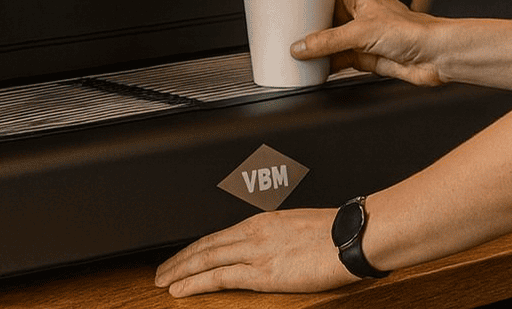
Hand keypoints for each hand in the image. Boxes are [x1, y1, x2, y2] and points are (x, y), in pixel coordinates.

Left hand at [154, 208, 353, 296]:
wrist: (353, 236)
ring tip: (163, 281)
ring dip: (180, 271)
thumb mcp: (298, 228)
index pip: (217, 236)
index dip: (194, 248)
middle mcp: (254, 233)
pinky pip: (220, 277)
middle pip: (205, 246)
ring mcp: (257, 251)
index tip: (180, 257)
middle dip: (179, 260)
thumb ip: (277, 239)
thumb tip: (269, 250)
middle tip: (159, 271)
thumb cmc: (335, 234)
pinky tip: (181, 289)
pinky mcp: (264, 271)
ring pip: (206, 259)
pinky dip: (196, 283)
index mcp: (262, 221)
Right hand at [292, 0, 443, 85]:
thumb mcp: (362, 32)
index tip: (290, 11)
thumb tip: (302, 46)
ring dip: (317, 49)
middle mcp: (361, 14)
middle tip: (289, 35)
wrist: (435, 55)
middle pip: (325, 20)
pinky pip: (340, 60)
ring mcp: (363, 37)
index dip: (307, 2)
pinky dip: (327, 65)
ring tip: (297, 53)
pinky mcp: (367, 57)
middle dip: (309, 29)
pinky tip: (316, 68)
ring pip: (332, 42)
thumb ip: (329, 41)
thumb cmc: (412, 31)